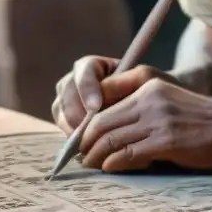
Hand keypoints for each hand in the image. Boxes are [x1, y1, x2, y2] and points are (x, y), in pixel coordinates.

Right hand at [50, 55, 169, 135]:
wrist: (151, 111)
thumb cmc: (150, 93)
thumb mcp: (145, 82)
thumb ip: (126, 83)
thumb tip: (100, 98)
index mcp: (94, 66)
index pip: (84, 71)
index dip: (87, 88)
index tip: (96, 107)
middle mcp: (77, 80)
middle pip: (66, 89)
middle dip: (75, 110)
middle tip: (87, 128)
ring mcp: (69, 99)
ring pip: (60, 107)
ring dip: (70, 124)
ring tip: (85, 141)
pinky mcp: (67, 118)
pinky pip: (61, 123)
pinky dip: (69, 134)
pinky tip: (83, 146)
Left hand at [79, 78, 211, 171]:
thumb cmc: (198, 117)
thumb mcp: (166, 98)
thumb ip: (140, 107)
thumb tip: (108, 129)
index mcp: (146, 89)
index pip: (104, 105)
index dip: (87, 125)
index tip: (82, 139)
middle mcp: (148, 101)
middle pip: (101, 123)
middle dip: (86, 143)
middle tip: (81, 157)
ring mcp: (157, 121)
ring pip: (110, 139)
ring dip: (95, 155)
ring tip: (90, 165)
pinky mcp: (165, 141)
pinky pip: (128, 153)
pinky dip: (113, 163)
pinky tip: (109, 168)